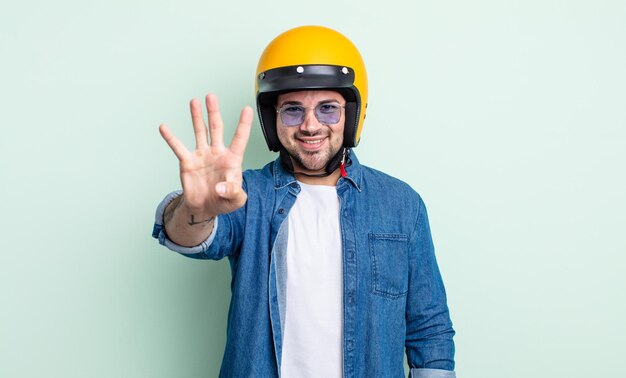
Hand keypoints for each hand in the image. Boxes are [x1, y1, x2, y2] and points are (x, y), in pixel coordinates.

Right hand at [159, 94, 252, 217]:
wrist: (205, 208)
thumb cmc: (223, 201)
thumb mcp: (236, 200)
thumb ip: (233, 192)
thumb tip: (221, 187)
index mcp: (232, 159)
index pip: (240, 139)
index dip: (243, 125)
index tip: (247, 109)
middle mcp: (217, 153)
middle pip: (216, 128)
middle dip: (213, 112)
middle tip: (211, 96)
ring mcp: (202, 155)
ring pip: (199, 132)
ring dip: (196, 117)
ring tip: (194, 101)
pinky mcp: (187, 162)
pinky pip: (178, 148)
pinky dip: (171, 138)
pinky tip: (164, 127)